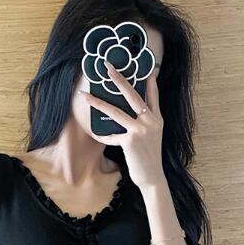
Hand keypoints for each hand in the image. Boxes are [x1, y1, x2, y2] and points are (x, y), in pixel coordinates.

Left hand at [78, 62, 165, 190]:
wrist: (153, 177)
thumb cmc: (150, 157)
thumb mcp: (153, 136)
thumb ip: (147, 122)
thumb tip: (134, 112)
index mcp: (157, 119)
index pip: (153, 96)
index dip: (150, 82)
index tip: (146, 68)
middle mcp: (150, 122)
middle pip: (132, 96)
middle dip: (119, 80)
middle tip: (108, 68)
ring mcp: (140, 130)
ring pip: (116, 112)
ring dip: (98, 103)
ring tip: (86, 96)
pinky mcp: (130, 141)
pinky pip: (111, 136)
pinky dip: (103, 137)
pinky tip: (97, 135)